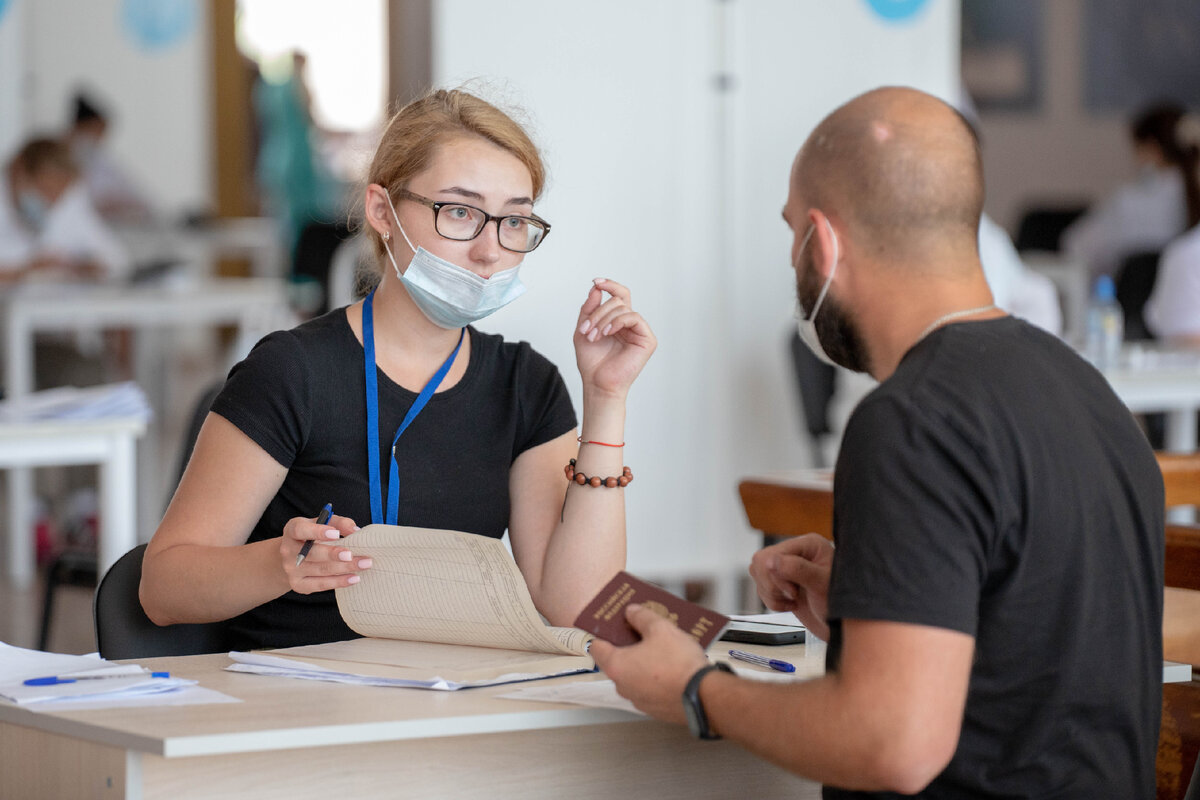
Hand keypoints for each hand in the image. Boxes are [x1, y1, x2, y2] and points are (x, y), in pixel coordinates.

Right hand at [279, 511, 368, 593]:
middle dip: (334, 554)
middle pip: (312, 553)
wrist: (293, 558)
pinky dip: (339, 582)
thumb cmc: (313, 537)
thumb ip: (339, 523)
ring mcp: (291, 569)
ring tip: (363, 564)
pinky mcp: (298, 585)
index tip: (335, 534)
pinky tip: (354, 578)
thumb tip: (355, 531)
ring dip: (344, 568)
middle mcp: (288, 550)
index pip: (300, 530)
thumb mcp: (322, 524)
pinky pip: (321, 584)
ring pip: (320, 570)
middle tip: (352, 555)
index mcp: (292, 530)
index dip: (317, 532)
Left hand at [574, 278, 655, 398]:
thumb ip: (589, 308)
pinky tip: (607, 332)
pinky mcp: (647, 340)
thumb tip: (596, 288)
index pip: (620, 295)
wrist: (597, 383)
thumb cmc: (592, 362)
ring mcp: (640, 331)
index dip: (610, 285)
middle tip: (586, 329)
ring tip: (594, 336)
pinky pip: (634, 318)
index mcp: (618, 321)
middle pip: (617, 301)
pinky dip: (618, 322)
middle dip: (598, 312)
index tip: (596, 282)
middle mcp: (631, 324)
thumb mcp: (583, 329)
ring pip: (623, 308)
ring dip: (604, 320)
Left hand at [589, 604, 709, 723]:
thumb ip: (642, 617)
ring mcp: (638, 700)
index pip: (596, 647)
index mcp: (617, 666)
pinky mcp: (654, 708)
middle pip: (617, 660)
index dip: (603, 633)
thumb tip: (633, 612)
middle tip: (642, 632)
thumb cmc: (680, 666)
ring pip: (634, 675)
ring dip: (643, 663)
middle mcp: (623, 686)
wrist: (703, 696)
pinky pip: (649, 688)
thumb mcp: (661, 629)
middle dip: (628, 646)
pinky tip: (671, 666)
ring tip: (662, 648)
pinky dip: (655, 678)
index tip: (610, 625)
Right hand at [748, 533, 834, 639]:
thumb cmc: (842, 603)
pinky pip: (761, 588)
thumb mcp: (822, 583)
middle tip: (793, 595)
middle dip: (773, 585)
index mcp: (808, 545)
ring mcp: (788, 569)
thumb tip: (770, 560)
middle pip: (761, 563)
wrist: (844, 627)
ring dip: (772, 595)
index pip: (772, 554)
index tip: (794, 591)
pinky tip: (790, 605)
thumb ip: (797, 568)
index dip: (777, 576)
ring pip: (759, 576)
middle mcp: (796, 553)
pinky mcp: (783, 585)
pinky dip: (772, 601)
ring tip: (793, 601)